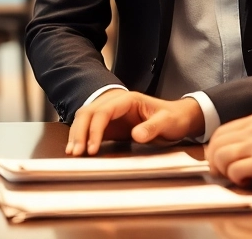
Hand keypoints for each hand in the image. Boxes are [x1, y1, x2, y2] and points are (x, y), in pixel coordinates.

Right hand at [66, 90, 204, 155]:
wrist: (179, 117)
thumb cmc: (174, 117)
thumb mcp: (168, 122)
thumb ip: (153, 127)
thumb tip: (137, 134)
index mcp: (128, 100)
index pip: (104, 111)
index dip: (95, 129)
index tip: (92, 147)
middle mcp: (116, 104)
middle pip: (89, 112)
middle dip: (79, 132)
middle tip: (75, 152)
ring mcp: (112, 114)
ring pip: (86, 118)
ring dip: (77, 134)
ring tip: (72, 152)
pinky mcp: (112, 125)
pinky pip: (91, 128)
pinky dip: (82, 137)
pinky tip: (78, 148)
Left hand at [204, 87, 251, 188]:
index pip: (220, 133)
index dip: (215, 150)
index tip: (223, 162)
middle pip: (216, 145)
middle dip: (216, 162)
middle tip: (227, 172)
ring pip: (221, 158)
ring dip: (226, 172)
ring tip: (238, 177)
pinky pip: (235, 171)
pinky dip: (237, 180)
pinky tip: (249, 181)